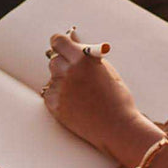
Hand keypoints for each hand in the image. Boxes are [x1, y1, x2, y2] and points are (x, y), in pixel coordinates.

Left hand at [41, 26, 144, 158]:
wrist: (117, 126)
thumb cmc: (116, 97)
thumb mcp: (106, 70)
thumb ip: (86, 56)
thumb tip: (72, 41)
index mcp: (82, 58)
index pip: (58, 41)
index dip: (60, 44)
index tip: (62, 47)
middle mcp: (68, 71)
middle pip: (53, 59)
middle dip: (63, 64)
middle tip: (76, 75)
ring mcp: (59, 88)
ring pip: (52, 78)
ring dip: (61, 80)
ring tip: (80, 93)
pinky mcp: (54, 104)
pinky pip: (50, 93)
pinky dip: (59, 96)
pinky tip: (75, 103)